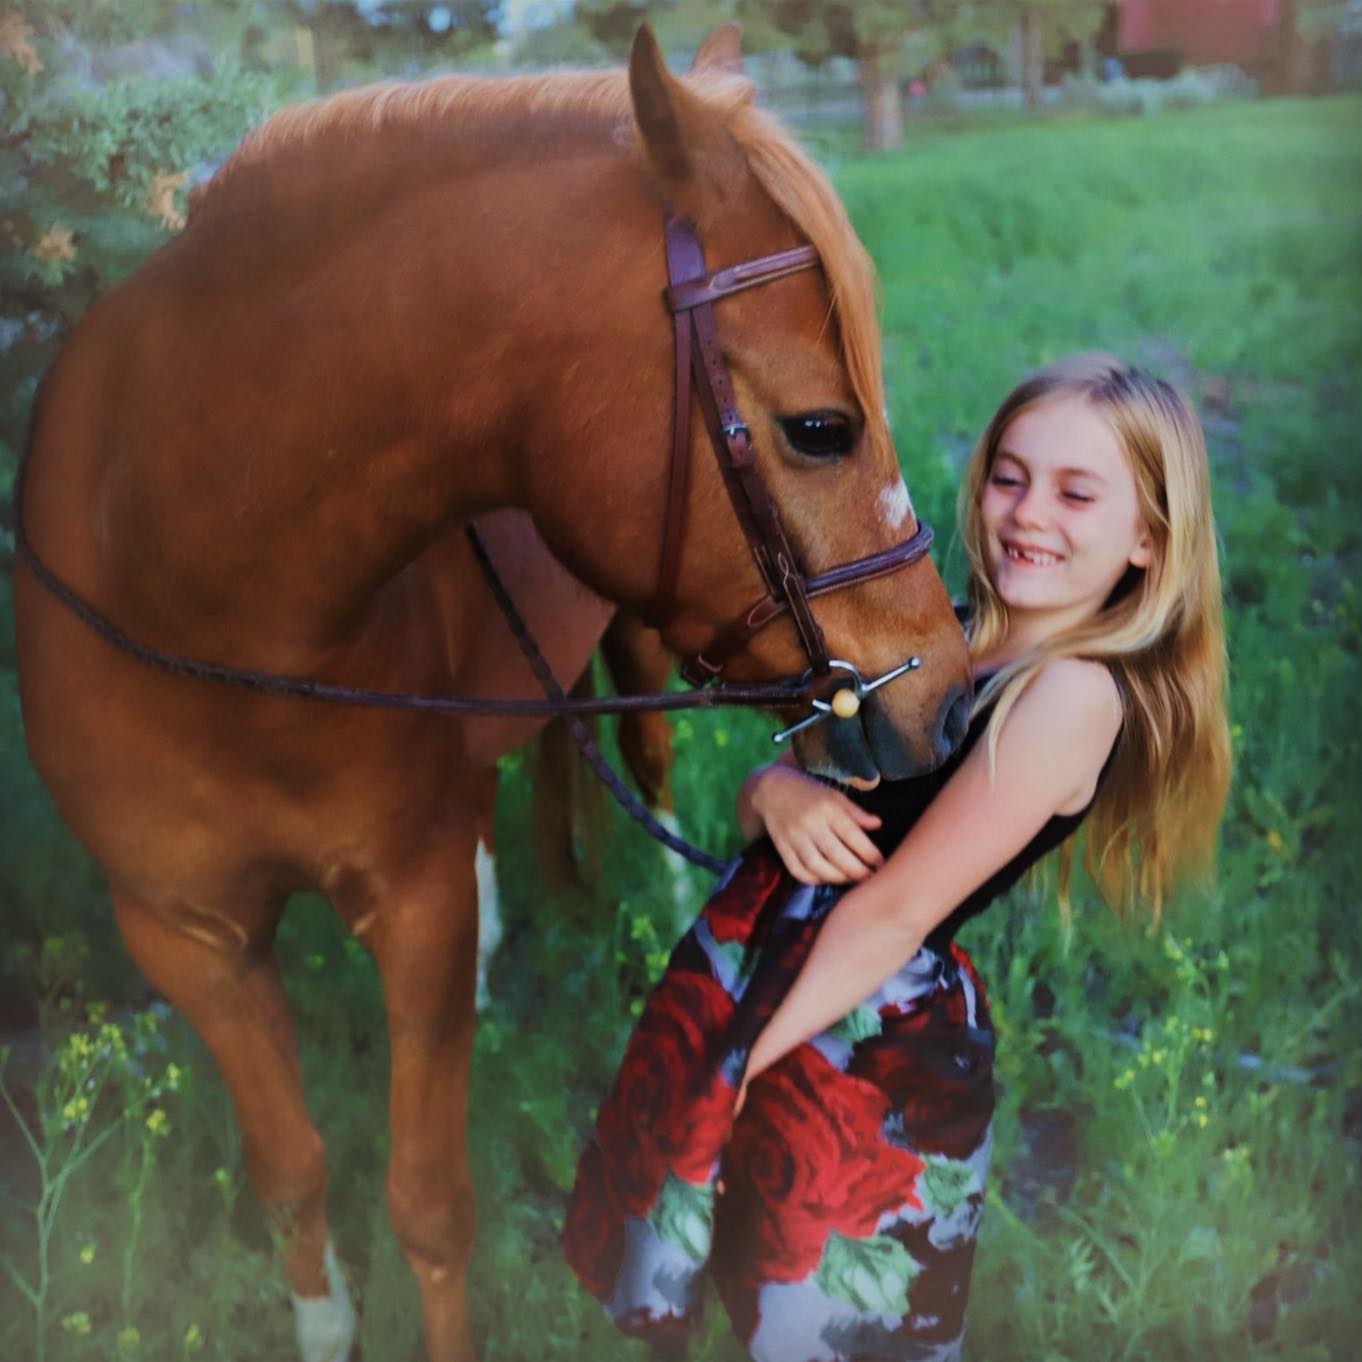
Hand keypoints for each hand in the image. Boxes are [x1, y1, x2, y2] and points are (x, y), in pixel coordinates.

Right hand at [751, 766, 883, 884]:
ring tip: (851, 880)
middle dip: (856, 871)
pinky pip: (797, 870)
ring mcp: (793, 837)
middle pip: (836, 854)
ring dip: (837, 878)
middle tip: (870, 878)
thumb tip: (878, 824)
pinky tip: (826, 879)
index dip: (868, 852)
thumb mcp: (834, 795)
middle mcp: (810, 823)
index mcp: (827, 808)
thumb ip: (855, 812)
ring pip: (816, 865)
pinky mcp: (782, 847)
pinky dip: (813, 879)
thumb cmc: (809, 793)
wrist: (771, 790)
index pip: (852, 835)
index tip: (880, 863)